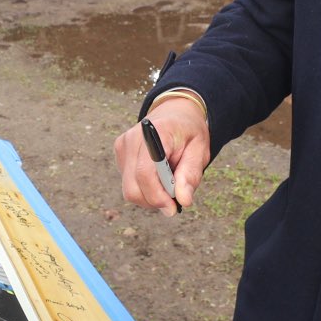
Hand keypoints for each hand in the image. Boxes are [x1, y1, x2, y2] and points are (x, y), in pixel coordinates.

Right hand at [115, 95, 210, 214]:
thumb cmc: (189, 132)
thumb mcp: (200, 150)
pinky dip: (145, 189)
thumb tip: (183, 200)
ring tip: (168, 185)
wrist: (175, 113)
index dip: (157, 195)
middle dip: (154, 201)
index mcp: (155, 132)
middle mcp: (132, 139)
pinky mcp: (120, 155)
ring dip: (150, 197)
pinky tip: (158, 178)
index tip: (172, 207)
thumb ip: (191, 174)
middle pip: (132, 186)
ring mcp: (123, 146)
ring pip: (129, 190)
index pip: (145, 172)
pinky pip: (129, 184)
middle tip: (174, 201)